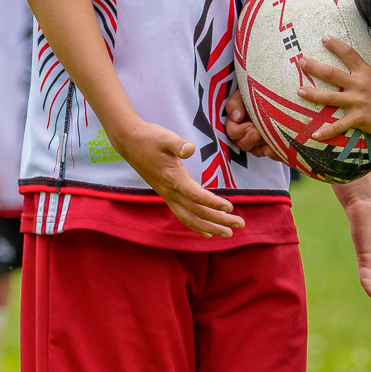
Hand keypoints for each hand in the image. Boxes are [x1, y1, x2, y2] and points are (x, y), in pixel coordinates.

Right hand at [115, 119, 244, 238]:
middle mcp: (171, 192)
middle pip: (197, 212)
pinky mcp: (168, 196)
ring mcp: (168, 196)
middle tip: (240, 225)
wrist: (130, 143)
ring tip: (228, 233)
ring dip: (210, 227)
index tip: (230, 207)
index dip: (213, 203)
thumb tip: (190, 148)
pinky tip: (207, 232)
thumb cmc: (150, 138)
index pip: (196, 196)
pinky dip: (196, 226)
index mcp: (174, 179)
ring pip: (190, 219)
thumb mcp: (166, 137)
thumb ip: (178, 144)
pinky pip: (183, 216)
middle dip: (219, 221)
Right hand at [222, 88, 277, 159]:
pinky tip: (277, 151)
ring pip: (255, 151)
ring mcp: (257, 141)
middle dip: (249, 140)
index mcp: (235, 123)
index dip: (239, 131)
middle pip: (242, 144)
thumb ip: (235, 104)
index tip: (250, 125)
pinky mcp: (269, 144)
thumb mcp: (242, 94)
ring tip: (268, 147)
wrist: (273, 94)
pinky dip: (274, 153)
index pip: (232, 132)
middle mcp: (244, 135)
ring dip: (261, 150)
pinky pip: (270, 152)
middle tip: (257, 132)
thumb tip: (236, 117)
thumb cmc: (254, 93)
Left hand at [300, 38, 370, 143]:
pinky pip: (339, 126)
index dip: (336, 45)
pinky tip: (314, 135)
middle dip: (314, 67)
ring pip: (329, 97)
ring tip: (298, 90)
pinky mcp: (357, 119)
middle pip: (332, 74)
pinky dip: (326, 131)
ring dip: (312, 94)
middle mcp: (359, 85)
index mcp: (366, 73)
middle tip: (301, 62)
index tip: (324, 38)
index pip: (349, 54)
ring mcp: (357, 102)